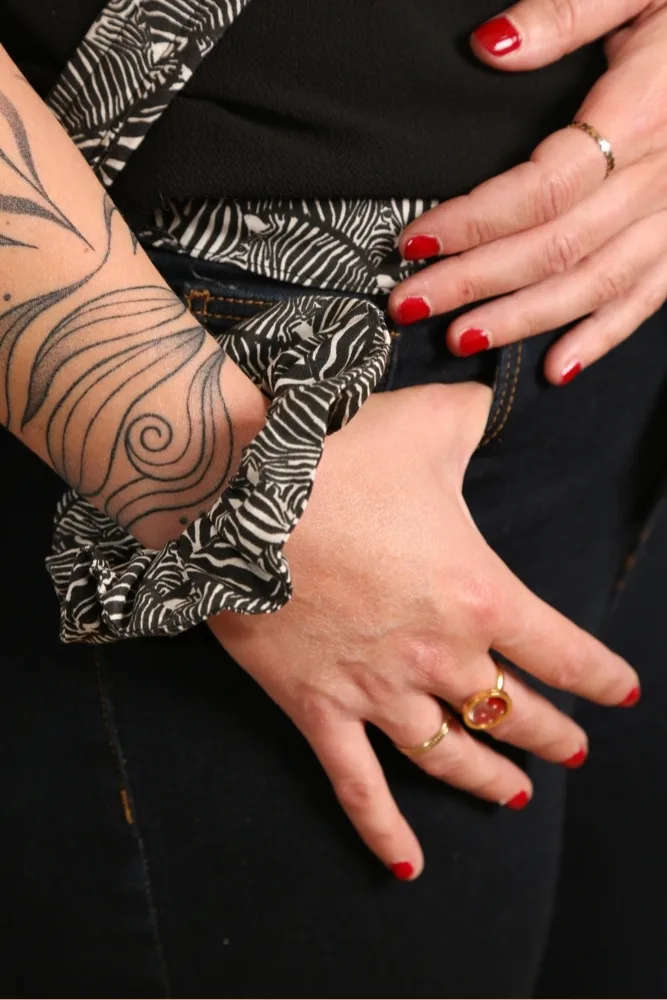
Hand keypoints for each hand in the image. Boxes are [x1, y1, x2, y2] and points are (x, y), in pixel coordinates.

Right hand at [208, 384, 637, 877]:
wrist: (237, 494)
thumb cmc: (339, 456)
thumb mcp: (429, 420)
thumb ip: (475, 417)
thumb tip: (488, 405)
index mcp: (479, 595)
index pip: (562, 651)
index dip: (600, 676)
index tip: (620, 693)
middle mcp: (439, 655)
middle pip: (515, 712)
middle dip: (553, 734)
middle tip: (574, 749)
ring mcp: (378, 690)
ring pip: (450, 755)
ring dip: (491, 781)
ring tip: (517, 797)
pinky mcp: (318, 707)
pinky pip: (357, 786)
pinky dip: (384, 831)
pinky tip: (409, 867)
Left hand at [390, 0, 666, 384]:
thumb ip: (567, 13)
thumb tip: (490, 46)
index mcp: (640, 118)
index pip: (541, 190)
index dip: (472, 221)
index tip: (414, 242)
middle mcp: (659, 181)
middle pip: (554, 248)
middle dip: (475, 283)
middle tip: (409, 305)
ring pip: (594, 284)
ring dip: (523, 320)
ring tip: (461, 339)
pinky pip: (647, 298)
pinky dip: (602, 337)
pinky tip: (556, 367)